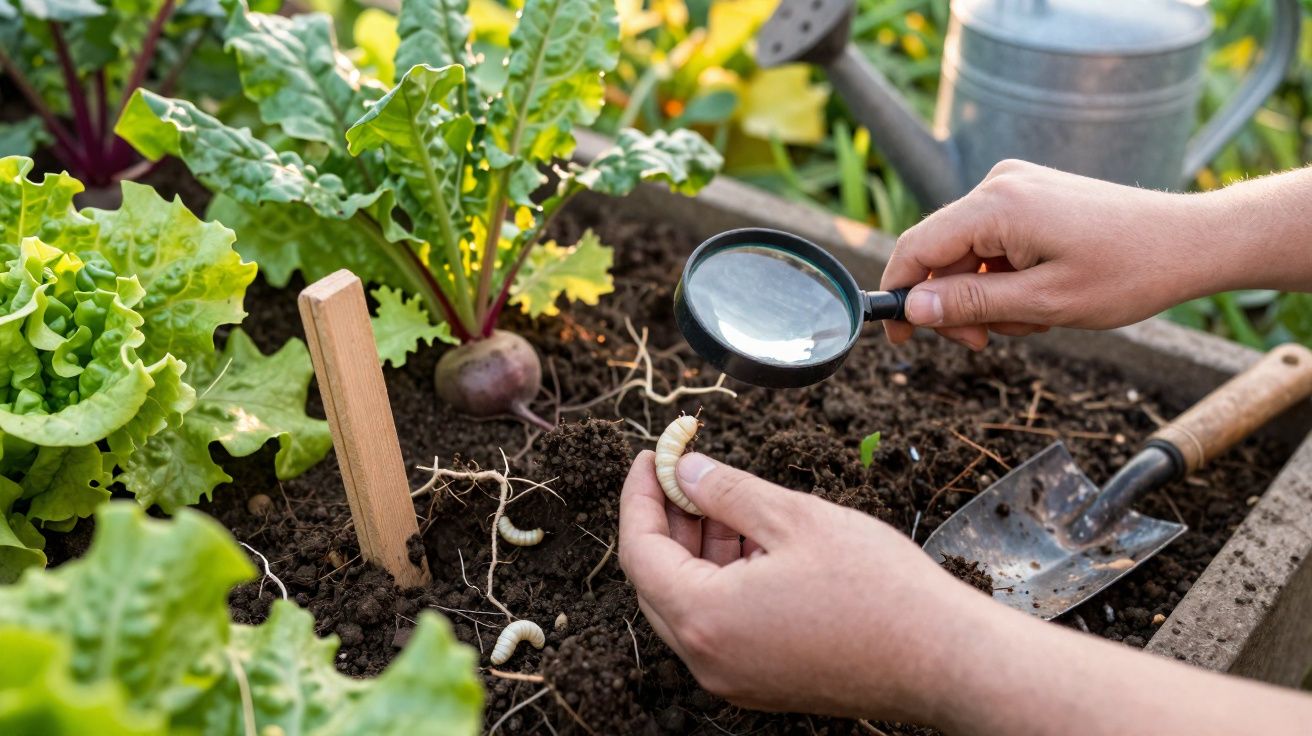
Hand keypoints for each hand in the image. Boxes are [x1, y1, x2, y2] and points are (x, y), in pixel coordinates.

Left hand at [617, 450, 988, 722]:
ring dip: (698, 552)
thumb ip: (727, 491)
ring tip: (730, 503)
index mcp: (706, 618)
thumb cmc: (878, 588)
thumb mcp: (795, 518)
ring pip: (689, 605)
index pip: (639, 550)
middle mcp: (708, 660)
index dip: (640, 496)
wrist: (943, 660)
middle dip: (667, 522)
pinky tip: (756, 545)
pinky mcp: (762, 683)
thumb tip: (684, 470)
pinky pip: (720, 627)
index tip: (652, 456)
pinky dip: (723, 583)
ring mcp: (734, 678)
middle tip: (688, 473)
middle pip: (656, 581)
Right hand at [879, 160, 1227, 349]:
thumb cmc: (1129, 272)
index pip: (917, 248)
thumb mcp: (1044, 303)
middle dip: (954, 303)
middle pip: (940, 252)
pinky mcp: (1032, 195)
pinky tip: (1039, 296)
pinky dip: (1004, 276)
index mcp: (998, 206)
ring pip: (967, 252)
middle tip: (983, 343)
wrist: (1190, 242)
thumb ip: (971, 304)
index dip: (899, 295)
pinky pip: (993, 241)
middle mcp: (1000, 185)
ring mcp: (1017, 186)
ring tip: (1033, 318)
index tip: (900, 336)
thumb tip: (912, 309)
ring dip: (986, 294)